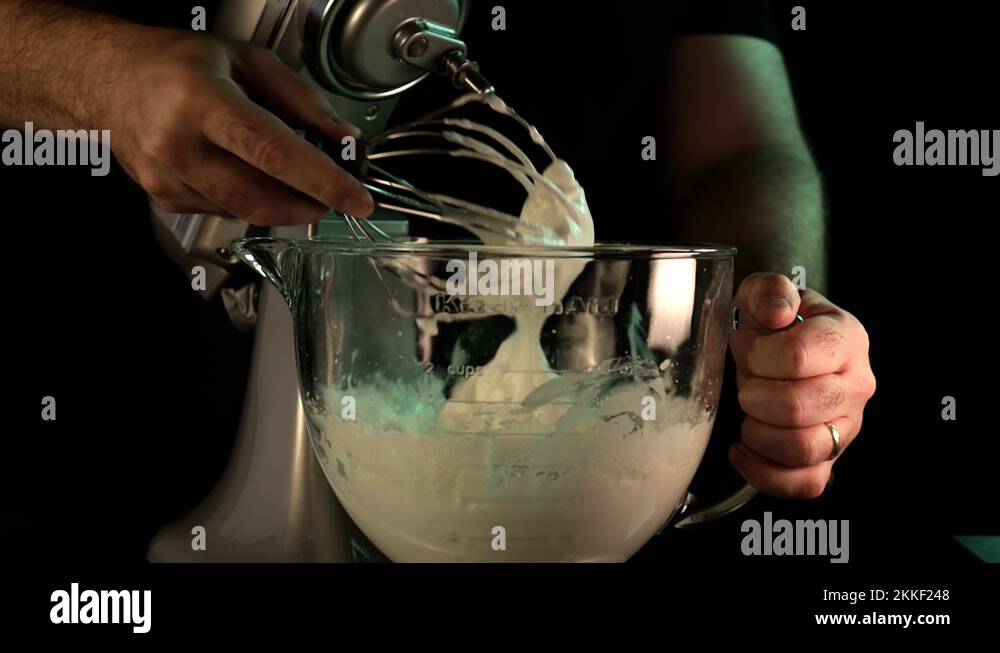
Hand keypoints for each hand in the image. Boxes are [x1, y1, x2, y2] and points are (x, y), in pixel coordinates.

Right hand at [100, 27, 372, 224]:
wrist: (106, 80)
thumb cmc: (175, 65)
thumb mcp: (245, 60)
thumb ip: (302, 100)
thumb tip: (342, 138)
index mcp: (201, 101)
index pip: (275, 153)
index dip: (323, 182)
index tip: (357, 199)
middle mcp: (178, 144)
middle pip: (262, 197)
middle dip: (310, 205)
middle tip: (334, 196)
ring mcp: (168, 178)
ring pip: (246, 211)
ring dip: (283, 204)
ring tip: (294, 180)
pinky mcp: (166, 199)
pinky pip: (226, 212)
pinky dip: (251, 200)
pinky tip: (247, 174)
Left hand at [728, 273, 875, 497]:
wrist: (777, 351)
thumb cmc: (771, 326)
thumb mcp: (765, 294)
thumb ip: (769, 291)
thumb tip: (777, 313)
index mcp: (846, 339)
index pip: (799, 357)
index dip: (757, 355)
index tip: (745, 347)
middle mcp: (856, 385)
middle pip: (799, 407)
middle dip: (754, 395)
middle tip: (745, 383)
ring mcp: (847, 427)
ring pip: (804, 449)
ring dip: (759, 434)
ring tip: (747, 415)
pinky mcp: (830, 460)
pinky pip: (807, 484)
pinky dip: (765, 474)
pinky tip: (741, 451)